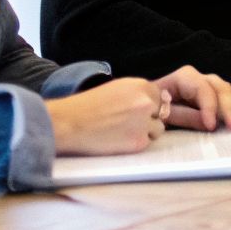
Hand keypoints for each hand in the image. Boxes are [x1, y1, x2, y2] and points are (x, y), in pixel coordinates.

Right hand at [45, 77, 164, 155]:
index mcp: (140, 86)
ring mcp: (144, 123)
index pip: (159, 96)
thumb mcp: (116, 89)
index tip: (136, 110)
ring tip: (122, 131)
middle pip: (162, 112)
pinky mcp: (138, 142)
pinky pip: (147, 142)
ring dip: (146, 131)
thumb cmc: (87, 106)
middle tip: (127, 122)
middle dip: (149, 117)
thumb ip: (137, 93)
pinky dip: (136, 143)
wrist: (69, 123)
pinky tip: (119, 140)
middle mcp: (146, 103)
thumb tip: (156, 100)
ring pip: (158, 129)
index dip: (150, 105)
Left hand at [156, 65, 230, 131]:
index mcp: (183, 78)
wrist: (146, 108)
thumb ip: (185, 117)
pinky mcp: (212, 96)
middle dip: (228, 107)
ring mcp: (207, 86)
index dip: (209, 106)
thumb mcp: (163, 114)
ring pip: (226, 90)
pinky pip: (229, 96)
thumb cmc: (151, 109)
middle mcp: (198, 78)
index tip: (211, 126)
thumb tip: (209, 124)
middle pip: (218, 87)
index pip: (201, 88)